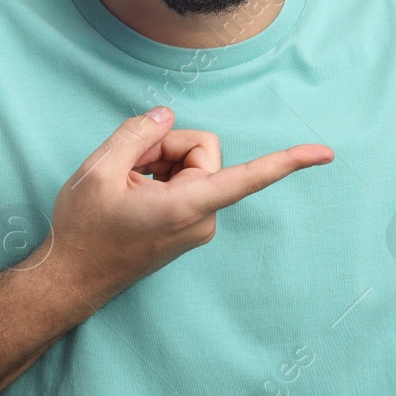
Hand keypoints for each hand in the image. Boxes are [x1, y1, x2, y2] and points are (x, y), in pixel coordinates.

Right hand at [38, 107, 333, 304]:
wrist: (69, 278)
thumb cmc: (83, 230)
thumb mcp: (98, 170)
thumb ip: (138, 133)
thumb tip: (166, 116)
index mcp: (188, 207)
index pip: (248, 177)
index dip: (287, 162)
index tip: (326, 154)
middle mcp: (203, 217)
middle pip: (201, 150)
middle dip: (165, 147)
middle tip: (126, 168)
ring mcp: (198, 223)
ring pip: (190, 162)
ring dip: (157, 162)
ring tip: (123, 186)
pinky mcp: (189, 224)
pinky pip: (183, 179)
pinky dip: (157, 176)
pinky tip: (130, 193)